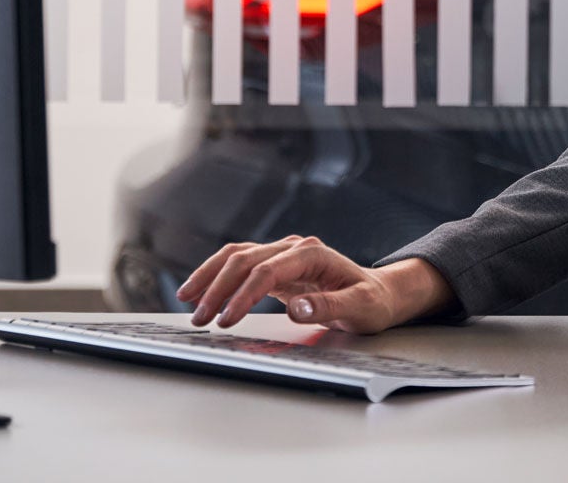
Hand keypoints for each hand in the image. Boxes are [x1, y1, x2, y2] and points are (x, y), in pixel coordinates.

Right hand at [174, 235, 437, 333]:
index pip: (267, 271)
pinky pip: (240, 266)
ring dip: (210, 277)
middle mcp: (294, 248)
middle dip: (218, 288)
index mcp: (312, 253)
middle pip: (244, 260)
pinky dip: (218, 276)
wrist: (379, 295)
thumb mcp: (359, 308)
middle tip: (200, 319)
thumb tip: (297, 308)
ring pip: (236, 257)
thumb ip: (328, 307)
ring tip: (188, 301)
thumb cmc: (372, 302)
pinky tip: (201, 291)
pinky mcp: (276, 267)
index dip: (243, 295)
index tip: (226, 320)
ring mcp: (283, 255)